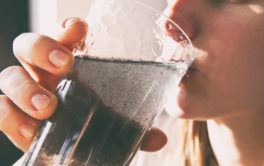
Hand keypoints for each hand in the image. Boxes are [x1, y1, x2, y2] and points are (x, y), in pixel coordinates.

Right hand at [0, 18, 166, 151]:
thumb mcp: (112, 124)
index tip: (80, 28)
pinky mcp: (13, 117)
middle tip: (65, 66)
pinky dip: (10, 116)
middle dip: (42, 48)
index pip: (64, 36)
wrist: (66, 152)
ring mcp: (25, 94)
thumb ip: (133, 129)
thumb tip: (158, 139)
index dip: (69, 28)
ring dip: (25, 88)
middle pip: (29, 44)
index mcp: (68, 67)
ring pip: (9, 75)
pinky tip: (31, 130)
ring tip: (47, 106)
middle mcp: (44, 75)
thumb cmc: (88, 125)